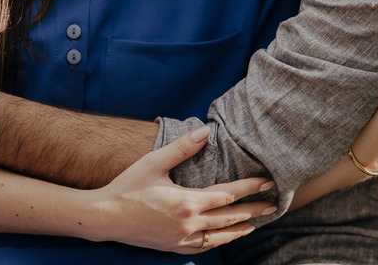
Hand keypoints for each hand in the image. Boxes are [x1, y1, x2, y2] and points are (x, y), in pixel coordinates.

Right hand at [88, 126, 275, 251]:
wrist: (104, 217)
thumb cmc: (127, 187)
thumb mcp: (154, 162)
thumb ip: (182, 148)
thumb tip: (205, 131)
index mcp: (186, 202)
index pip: (228, 194)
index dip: (250, 188)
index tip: (267, 183)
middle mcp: (188, 223)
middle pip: (229, 217)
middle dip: (253, 209)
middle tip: (273, 205)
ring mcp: (181, 238)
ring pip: (219, 236)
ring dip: (239, 228)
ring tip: (255, 223)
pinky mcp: (173, 247)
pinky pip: (203, 246)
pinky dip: (219, 240)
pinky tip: (226, 236)